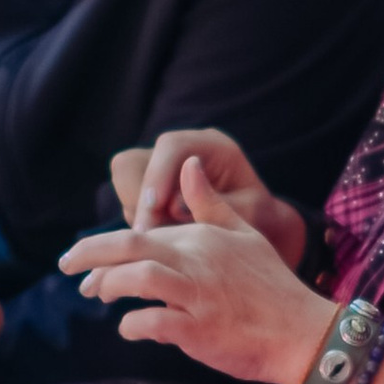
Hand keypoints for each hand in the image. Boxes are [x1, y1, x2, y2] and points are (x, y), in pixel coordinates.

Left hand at [61, 159, 334, 383]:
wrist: (304, 332)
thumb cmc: (273, 286)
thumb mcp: (246, 234)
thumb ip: (210, 203)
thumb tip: (187, 164)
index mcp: (203, 237)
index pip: (143, 230)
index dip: (106, 245)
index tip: (87, 259)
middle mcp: (197, 260)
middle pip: (130, 246)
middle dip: (89, 254)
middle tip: (66, 266)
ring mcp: (197, 295)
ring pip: (137, 278)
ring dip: (108, 286)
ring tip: (96, 295)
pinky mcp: (198, 329)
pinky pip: (151, 322)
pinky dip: (132, 325)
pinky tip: (129, 328)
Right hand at [108, 126, 304, 262]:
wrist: (260, 225)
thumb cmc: (259, 217)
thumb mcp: (251, 213)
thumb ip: (217, 206)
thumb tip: (174, 206)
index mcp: (213, 145)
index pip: (172, 146)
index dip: (157, 175)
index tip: (155, 208)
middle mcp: (183, 150)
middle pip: (134, 161)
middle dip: (140, 200)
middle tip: (152, 235)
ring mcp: (161, 166)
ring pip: (124, 180)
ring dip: (137, 212)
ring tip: (164, 238)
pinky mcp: (147, 185)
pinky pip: (126, 198)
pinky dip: (138, 219)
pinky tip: (161, 237)